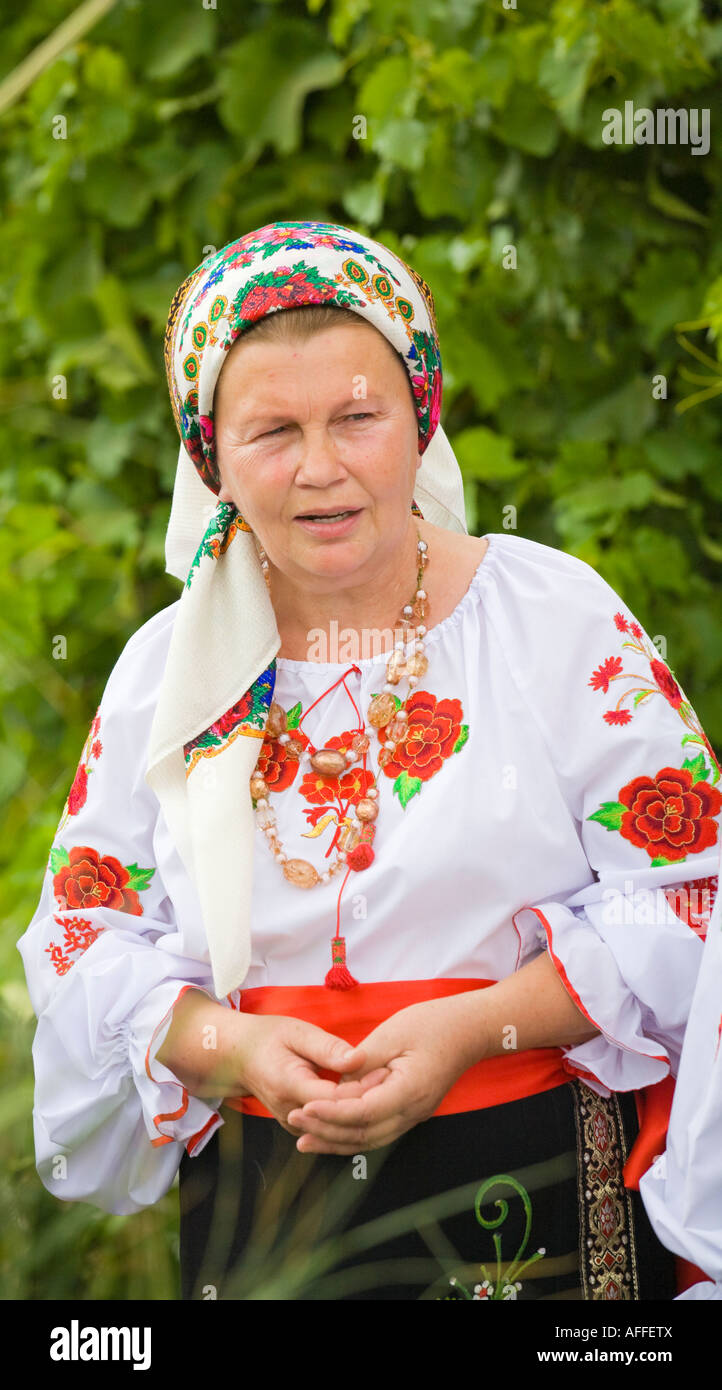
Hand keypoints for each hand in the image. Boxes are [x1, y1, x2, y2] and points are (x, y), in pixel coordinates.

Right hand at [229, 1013, 390, 1136]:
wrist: (239, 1057)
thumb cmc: (268, 1038)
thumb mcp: (296, 1032)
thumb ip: (327, 1047)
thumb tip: (359, 1058)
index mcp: (289, 1087)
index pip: (335, 1099)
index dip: (362, 1088)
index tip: (385, 1069)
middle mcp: (291, 1113)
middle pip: (339, 1117)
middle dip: (368, 1098)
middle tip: (392, 1076)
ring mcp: (295, 1124)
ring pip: (337, 1126)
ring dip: (362, 1108)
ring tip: (386, 1084)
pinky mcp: (300, 1126)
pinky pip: (330, 1126)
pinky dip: (350, 1113)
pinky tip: (369, 1094)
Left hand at [287, 996, 474, 1153]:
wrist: (470, 1029)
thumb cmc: (433, 1024)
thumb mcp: (392, 1033)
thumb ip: (362, 1062)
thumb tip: (336, 1084)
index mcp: (409, 1091)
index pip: (362, 1113)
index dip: (330, 1113)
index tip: (304, 1107)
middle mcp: (412, 1112)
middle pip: (363, 1135)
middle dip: (326, 1132)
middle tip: (294, 1123)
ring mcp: (414, 1115)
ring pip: (369, 1140)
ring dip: (335, 1141)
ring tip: (304, 1139)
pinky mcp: (411, 1110)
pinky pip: (377, 1130)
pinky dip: (352, 1134)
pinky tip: (331, 1131)